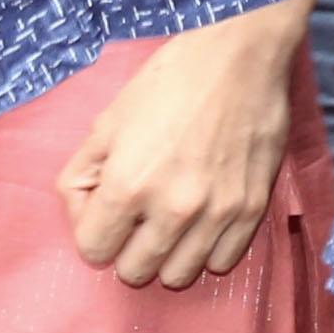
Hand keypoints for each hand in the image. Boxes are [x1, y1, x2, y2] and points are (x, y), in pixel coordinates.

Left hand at [59, 0, 309, 288]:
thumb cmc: (168, 81)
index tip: (107, 211)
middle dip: (128, 248)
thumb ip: (83, 175)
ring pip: (178, 276)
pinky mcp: (251, 210)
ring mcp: (216, 214)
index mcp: (127, 185)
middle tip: (139, 217)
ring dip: (167, 254)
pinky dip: (206, 249)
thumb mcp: (108, 120)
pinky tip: (203, 220)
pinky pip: (220, 263)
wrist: (239, 56)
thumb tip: (85, 217)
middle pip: (135, 272)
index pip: (93, 251)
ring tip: (171, 220)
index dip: (94, 231)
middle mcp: (172, 209)